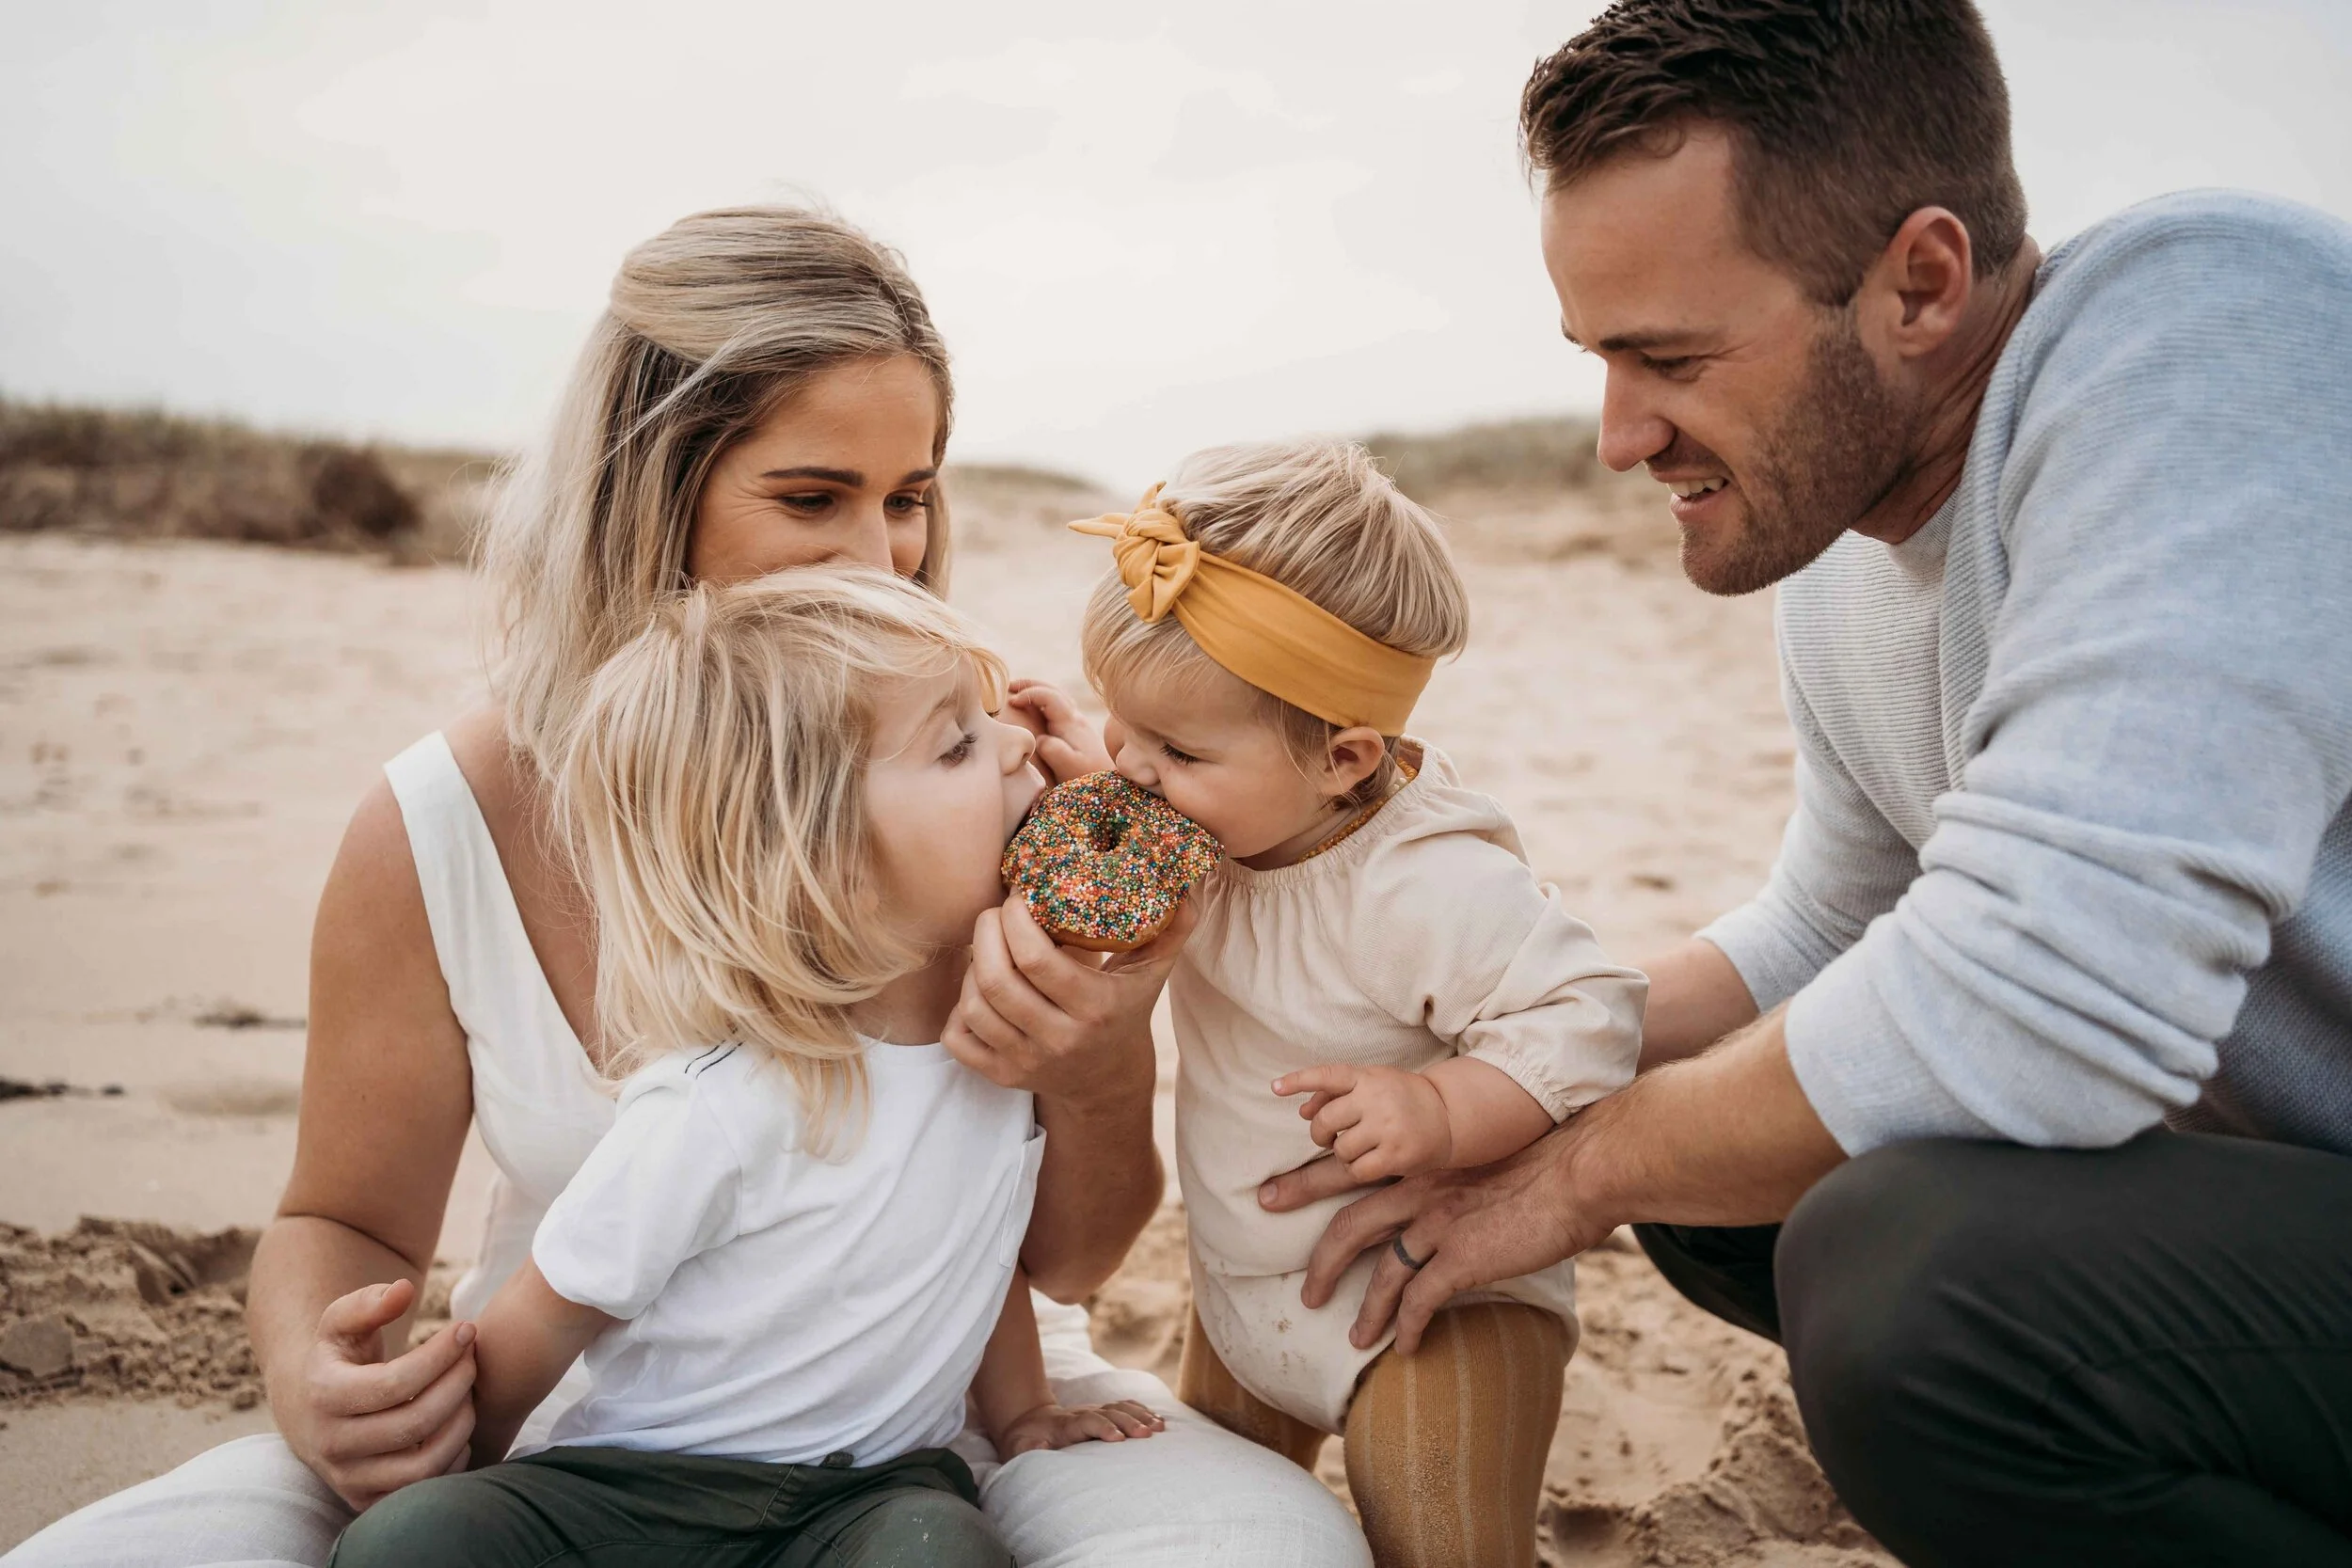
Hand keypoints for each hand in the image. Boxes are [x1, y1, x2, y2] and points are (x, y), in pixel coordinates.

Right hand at [271, 1278, 477, 1510]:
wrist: (310, 1410)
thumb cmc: (339, 1356)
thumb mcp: (341, 1321)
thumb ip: (369, 1302)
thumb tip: (403, 1289)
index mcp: (322, 1396)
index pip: (395, 1382)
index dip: (441, 1355)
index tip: (467, 1330)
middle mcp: (330, 1445)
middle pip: (415, 1423)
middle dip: (457, 1386)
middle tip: (473, 1361)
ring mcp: (348, 1479)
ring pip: (422, 1466)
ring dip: (461, 1426)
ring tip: (469, 1394)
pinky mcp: (365, 1501)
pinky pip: (421, 1491)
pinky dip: (451, 1461)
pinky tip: (457, 1427)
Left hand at [944, 893, 1194, 1104]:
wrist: (1108, 1080)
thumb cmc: (1126, 1008)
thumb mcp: (1152, 971)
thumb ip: (1171, 928)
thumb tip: (1184, 882)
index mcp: (1096, 1008)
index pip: (1037, 960)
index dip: (1016, 920)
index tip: (1020, 897)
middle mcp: (1060, 1040)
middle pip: (998, 981)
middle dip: (985, 934)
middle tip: (994, 914)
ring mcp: (1027, 1063)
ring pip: (974, 1006)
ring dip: (972, 967)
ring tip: (988, 948)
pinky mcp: (1001, 1077)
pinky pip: (957, 1038)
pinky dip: (958, 1009)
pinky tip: (980, 989)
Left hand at [996, 1399, 1165, 1456]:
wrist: (1027, 1421)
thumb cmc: (1024, 1442)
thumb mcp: (1018, 1447)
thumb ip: (1028, 1448)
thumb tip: (1041, 1446)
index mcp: (1064, 1425)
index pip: (1086, 1421)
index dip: (1102, 1427)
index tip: (1118, 1439)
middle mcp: (1082, 1414)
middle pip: (1109, 1412)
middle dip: (1129, 1422)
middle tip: (1147, 1434)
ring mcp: (1093, 1411)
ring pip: (1120, 1408)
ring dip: (1141, 1415)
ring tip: (1160, 1427)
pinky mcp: (1102, 1413)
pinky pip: (1124, 1408)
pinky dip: (1142, 1412)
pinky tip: (1158, 1421)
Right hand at [1005, 679, 1113, 782]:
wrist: (1112, 784)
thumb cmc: (1088, 777)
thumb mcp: (1069, 767)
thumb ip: (1053, 751)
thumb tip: (1040, 739)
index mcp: (1070, 723)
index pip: (1049, 695)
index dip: (1029, 693)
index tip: (1011, 701)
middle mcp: (1075, 718)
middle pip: (1053, 690)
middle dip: (1031, 684)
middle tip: (1010, 685)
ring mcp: (1077, 723)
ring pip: (1057, 696)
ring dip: (1038, 690)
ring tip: (1019, 692)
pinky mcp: (1078, 731)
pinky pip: (1059, 707)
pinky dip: (1045, 701)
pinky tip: (1037, 708)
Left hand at [1274, 1064, 1451, 1180]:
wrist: (1449, 1116)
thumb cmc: (1402, 1098)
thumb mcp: (1372, 1084)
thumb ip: (1336, 1093)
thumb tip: (1302, 1110)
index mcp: (1368, 1077)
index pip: (1328, 1075)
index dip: (1299, 1080)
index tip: (1275, 1088)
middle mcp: (1377, 1099)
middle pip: (1325, 1121)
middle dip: (1319, 1133)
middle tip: (1328, 1136)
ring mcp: (1388, 1127)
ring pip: (1339, 1149)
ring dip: (1341, 1153)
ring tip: (1358, 1147)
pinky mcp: (1397, 1155)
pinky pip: (1357, 1170)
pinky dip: (1356, 1169)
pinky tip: (1368, 1162)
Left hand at [1299, 1127, 1611, 1355]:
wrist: (1578, 1173)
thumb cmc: (1542, 1164)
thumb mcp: (1480, 1161)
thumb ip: (1453, 1181)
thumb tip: (1445, 1202)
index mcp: (1419, 1164)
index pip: (1349, 1172)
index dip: (1306, 1183)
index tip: (1272, 1194)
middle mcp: (1419, 1192)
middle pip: (1348, 1225)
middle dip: (1318, 1260)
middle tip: (1303, 1291)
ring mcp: (1438, 1225)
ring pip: (1381, 1274)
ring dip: (1366, 1311)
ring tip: (1355, 1338)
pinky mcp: (1461, 1258)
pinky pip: (1421, 1302)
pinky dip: (1408, 1328)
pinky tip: (1406, 1348)